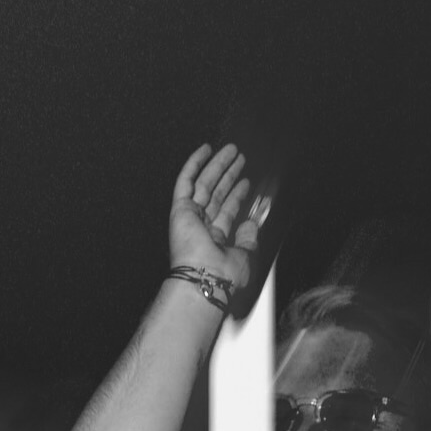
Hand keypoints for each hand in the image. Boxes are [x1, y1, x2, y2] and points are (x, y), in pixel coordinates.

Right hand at [168, 144, 263, 294]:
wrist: (206, 280)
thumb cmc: (225, 277)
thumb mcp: (246, 255)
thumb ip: (248, 237)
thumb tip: (250, 222)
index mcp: (215, 239)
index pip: (227, 211)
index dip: (237, 195)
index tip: (245, 181)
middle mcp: (201, 227)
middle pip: (217, 193)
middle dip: (229, 174)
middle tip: (239, 158)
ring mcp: (190, 217)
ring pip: (204, 183)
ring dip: (217, 165)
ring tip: (231, 150)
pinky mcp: (180, 209)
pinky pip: (186, 181)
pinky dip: (194, 164)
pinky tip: (205, 150)